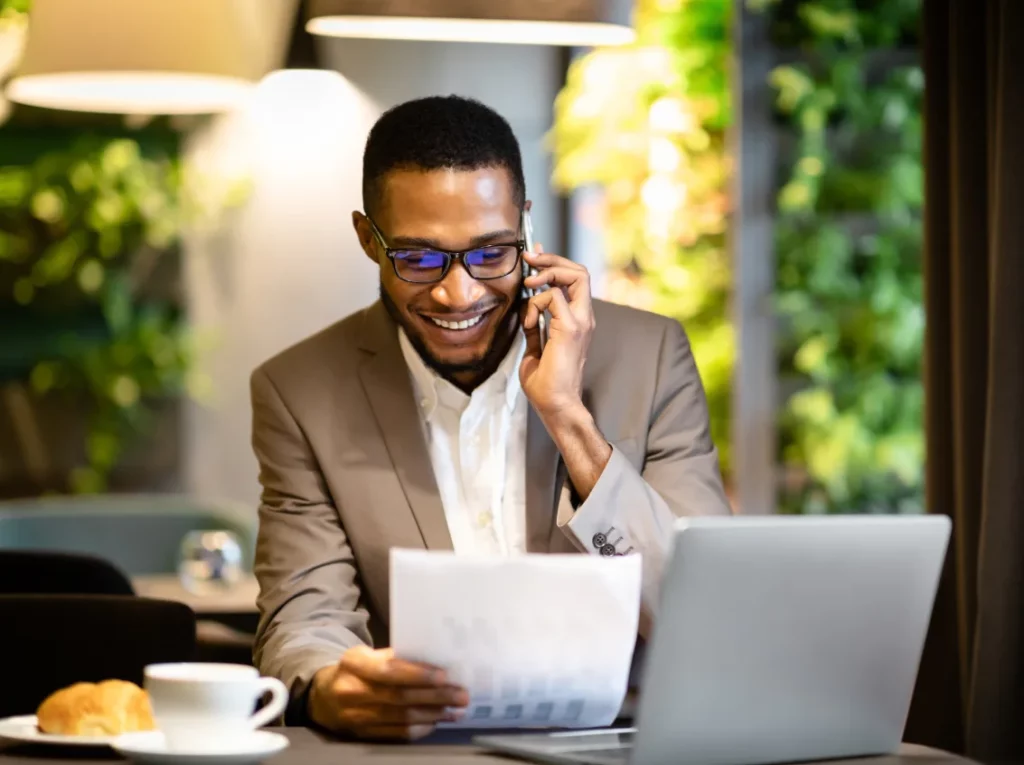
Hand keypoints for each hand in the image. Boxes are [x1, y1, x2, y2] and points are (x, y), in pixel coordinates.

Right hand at [308, 646, 468, 740]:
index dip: (418, 674)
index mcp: (354, 663)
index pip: (389, 670)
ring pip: (401, 717)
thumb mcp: (367, 655)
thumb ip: (394, 656)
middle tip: (460, 694)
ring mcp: (355, 716)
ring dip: (433, 714)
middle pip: (399, 696)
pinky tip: (437, 721)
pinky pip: (396, 733)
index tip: (444, 675)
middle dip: (435, 696)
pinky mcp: (362, 734)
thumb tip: (435, 660)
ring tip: (456, 710)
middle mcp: (351, 691)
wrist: (324, 696)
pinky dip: (420, 728)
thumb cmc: (356, 670)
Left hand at [519, 246, 594, 419]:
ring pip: (575, 275)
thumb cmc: (546, 383)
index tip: (533, 256)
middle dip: (551, 259)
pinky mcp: (571, 328)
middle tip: (530, 260)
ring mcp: (581, 322)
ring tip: (528, 287)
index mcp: (577, 320)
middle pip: (579, 271)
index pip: (573, 279)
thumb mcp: (534, 347)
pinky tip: (529, 322)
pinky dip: (536, 303)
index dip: (553, 262)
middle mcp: (584, 317)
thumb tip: (526, 305)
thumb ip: (534, 325)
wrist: (555, 405)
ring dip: (546, 273)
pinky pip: (554, 297)